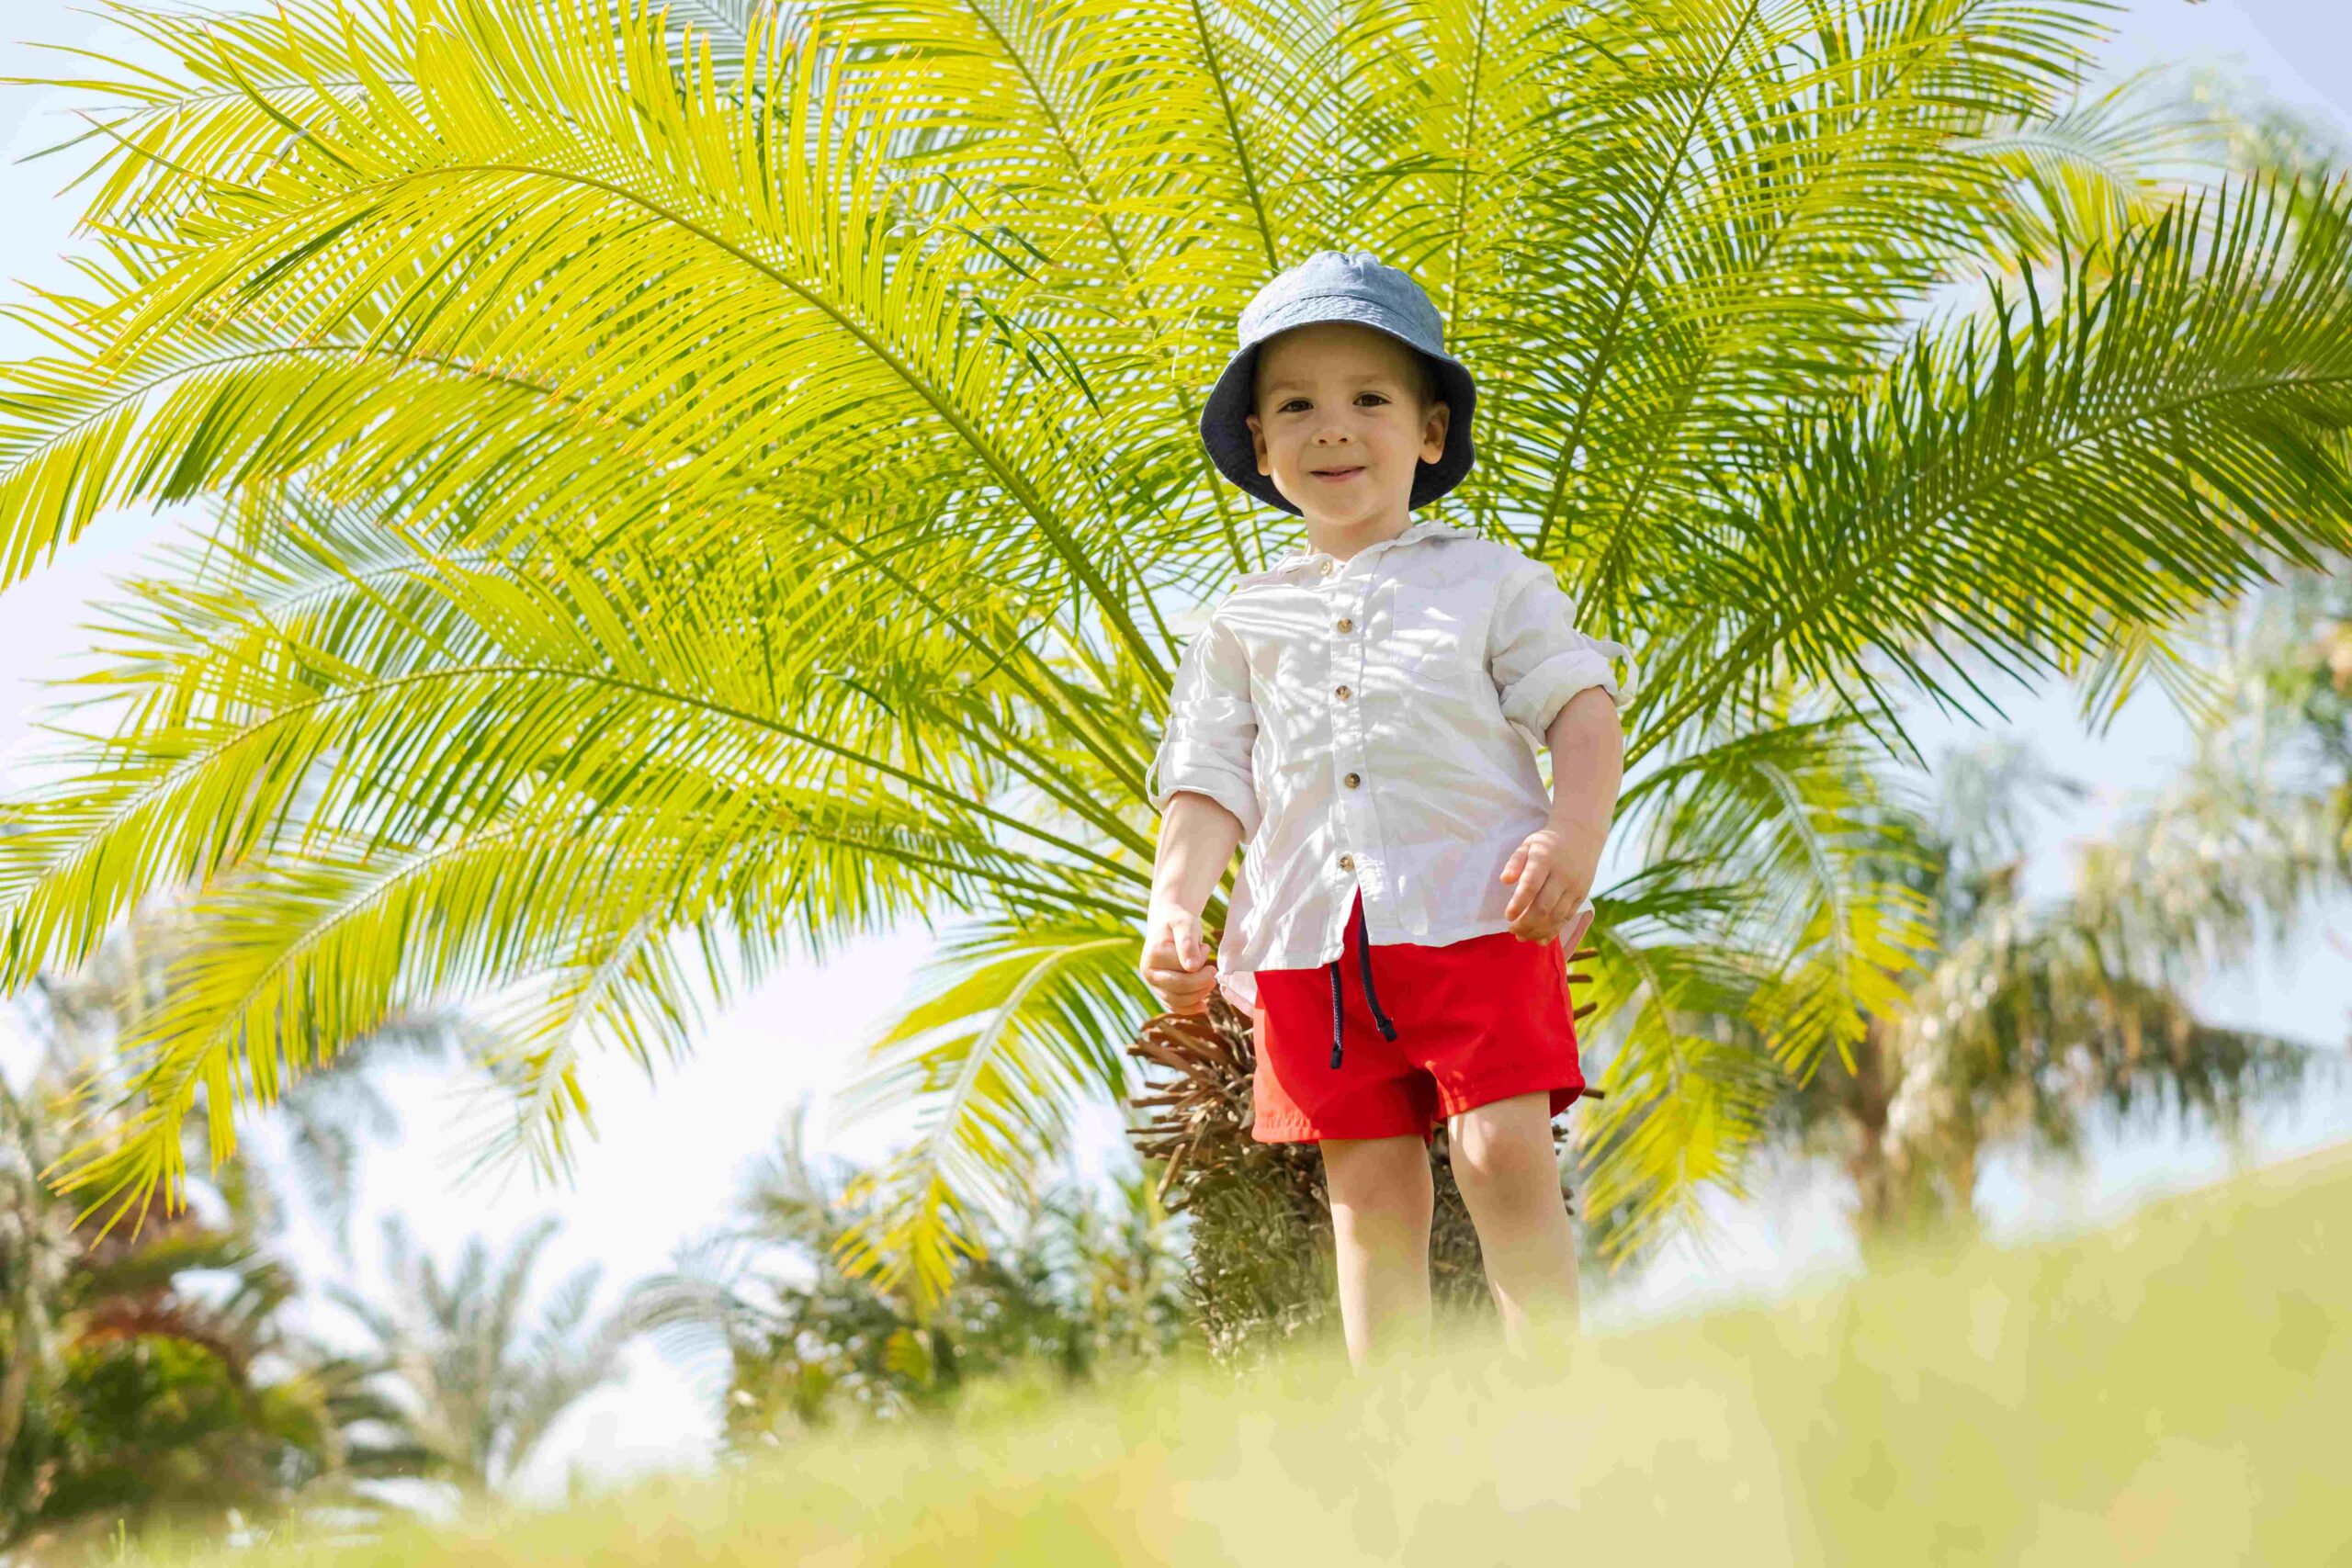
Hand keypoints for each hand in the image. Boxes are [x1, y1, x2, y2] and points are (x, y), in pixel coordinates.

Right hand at [1139, 902, 1219, 1014]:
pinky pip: (1175, 1006)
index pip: (1182, 968)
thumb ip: (1188, 943)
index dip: (1200, 962)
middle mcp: (1148, 972)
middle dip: (1202, 982)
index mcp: (1153, 956)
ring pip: (1178, 1001)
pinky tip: (1204, 1005)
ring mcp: (1153, 983)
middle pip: (1179, 988)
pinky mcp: (1160, 990)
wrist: (1168, 922)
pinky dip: (1190, 1008)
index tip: (1205, 947)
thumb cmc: (1178, 921)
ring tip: (1210, 981)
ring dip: (1199, 994)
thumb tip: (1192, 967)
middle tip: (1213, 971)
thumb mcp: (1185, 925)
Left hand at [1498, 827, 1591, 943]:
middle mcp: (1562, 875)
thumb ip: (1515, 861)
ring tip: (1522, 937)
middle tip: (1512, 930)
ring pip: (1557, 916)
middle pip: (1544, 906)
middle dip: (1526, 923)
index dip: (1518, 904)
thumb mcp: (1529, 843)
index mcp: (1545, 859)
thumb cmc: (1549, 841)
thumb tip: (1505, 880)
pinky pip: (1568, 917)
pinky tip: (1540, 938)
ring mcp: (1575, 887)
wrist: (1582, 834)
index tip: (1507, 916)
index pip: (1531, 885)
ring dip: (1538, 931)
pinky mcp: (1582, 895)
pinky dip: (1554, 931)